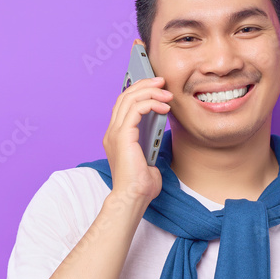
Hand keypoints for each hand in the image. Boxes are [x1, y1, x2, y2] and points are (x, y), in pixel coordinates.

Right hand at [102, 56, 171, 204]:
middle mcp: (112, 131)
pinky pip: (135, 109)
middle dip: (144, 84)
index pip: (123, 104)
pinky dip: (151, 103)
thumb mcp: (149, 158)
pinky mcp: (122, 136)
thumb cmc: (141, 184)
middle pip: (124, 96)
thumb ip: (150, 144)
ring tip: (166, 92)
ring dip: (150, 91)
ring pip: (129, 98)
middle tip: (161, 81)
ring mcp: (115, 133)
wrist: (133, 198)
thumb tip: (160, 134)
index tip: (153, 83)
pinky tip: (164, 107)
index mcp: (117, 136)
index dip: (137, 89)